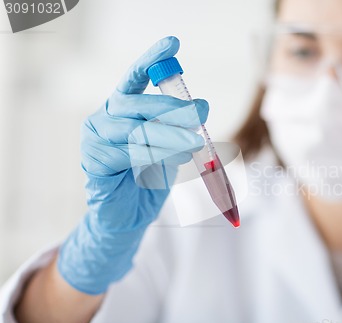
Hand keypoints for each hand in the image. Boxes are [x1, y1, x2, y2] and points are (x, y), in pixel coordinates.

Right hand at [57, 36, 208, 294]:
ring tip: (194, 142)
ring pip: (136, 129)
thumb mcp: (169, 147)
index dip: (153, 59)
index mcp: (123, 108)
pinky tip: (171, 159)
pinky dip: (152, 155)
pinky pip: (127, 153)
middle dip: (172, 107)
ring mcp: (95, 138)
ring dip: (169, 135)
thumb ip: (178, 126)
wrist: (130, 215)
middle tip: (202, 113)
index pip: (136, 77)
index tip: (173, 43)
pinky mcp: (94, 161)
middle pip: (136, 103)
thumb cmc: (149, 178)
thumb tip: (201, 106)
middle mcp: (105, 117)